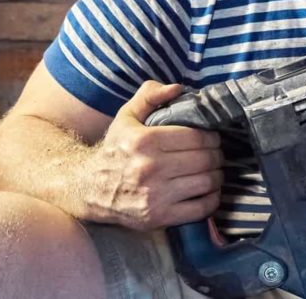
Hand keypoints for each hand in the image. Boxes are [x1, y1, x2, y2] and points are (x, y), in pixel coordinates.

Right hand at [83, 81, 223, 230]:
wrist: (89, 189)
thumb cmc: (115, 149)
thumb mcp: (126, 117)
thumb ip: (150, 96)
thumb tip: (177, 88)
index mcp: (145, 141)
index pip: (197, 137)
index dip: (212, 136)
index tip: (212, 138)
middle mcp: (150, 169)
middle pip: (205, 159)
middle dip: (217, 155)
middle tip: (215, 154)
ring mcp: (155, 196)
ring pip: (207, 182)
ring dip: (217, 176)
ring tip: (213, 171)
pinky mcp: (158, 218)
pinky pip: (201, 209)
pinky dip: (212, 199)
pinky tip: (208, 191)